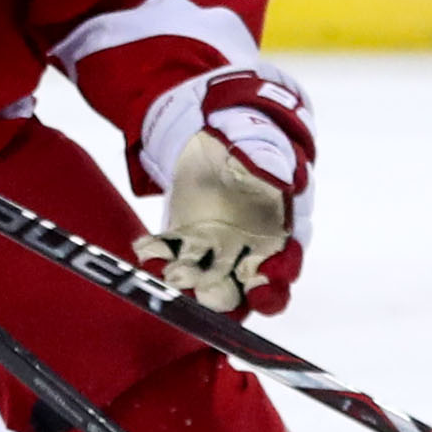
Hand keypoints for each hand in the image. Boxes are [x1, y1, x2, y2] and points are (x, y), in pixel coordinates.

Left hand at [135, 72, 312, 312]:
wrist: (216, 133)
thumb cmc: (250, 138)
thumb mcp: (260, 143)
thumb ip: (270, 162)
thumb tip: (283, 179)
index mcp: (282, 229)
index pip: (286, 265)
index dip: (277, 281)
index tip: (262, 284)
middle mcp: (252, 251)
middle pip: (246, 290)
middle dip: (228, 298)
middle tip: (207, 296)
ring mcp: (218, 251)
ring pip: (207, 282)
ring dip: (189, 285)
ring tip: (169, 274)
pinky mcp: (186, 245)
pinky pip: (174, 259)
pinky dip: (159, 259)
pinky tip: (146, 248)